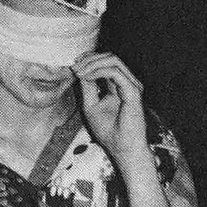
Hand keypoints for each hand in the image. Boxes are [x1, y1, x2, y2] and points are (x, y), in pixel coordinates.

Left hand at [73, 52, 149, 174]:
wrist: (123, 148)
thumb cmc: (109, 131)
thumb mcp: (91, 105)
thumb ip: (88, 87)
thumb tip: (80, 70)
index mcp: (118, 86)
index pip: (105, 63)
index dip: (88, 60)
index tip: (73, 65)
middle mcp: (127, 82)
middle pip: (109, 57)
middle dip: (89, 58)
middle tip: (74, 66)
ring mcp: (132, 85)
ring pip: (113, 60)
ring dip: (92, 63)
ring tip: (78, 71)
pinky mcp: (133, 91)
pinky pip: (114, 72)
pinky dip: (98, 71)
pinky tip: (86, 76)